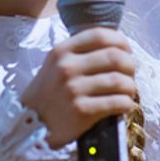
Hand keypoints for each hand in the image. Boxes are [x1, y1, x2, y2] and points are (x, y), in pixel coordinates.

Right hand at [20, 27, 136, 147]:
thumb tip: (118, 49)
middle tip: (130, 74)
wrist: (28, 125)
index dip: (121, 42)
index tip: (127, 51)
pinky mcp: (82, 111)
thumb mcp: (55, 65)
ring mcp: (74, 89)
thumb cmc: (48, 94)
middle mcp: (67, 67)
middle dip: (130, 65)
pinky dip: (126, 104)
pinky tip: (124, 105)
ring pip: (120, 81)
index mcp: (62, 51)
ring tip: (127, 92)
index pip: (100, 35)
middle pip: (115, 56)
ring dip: (130, 86)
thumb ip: (80, 53)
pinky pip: (117, 103)